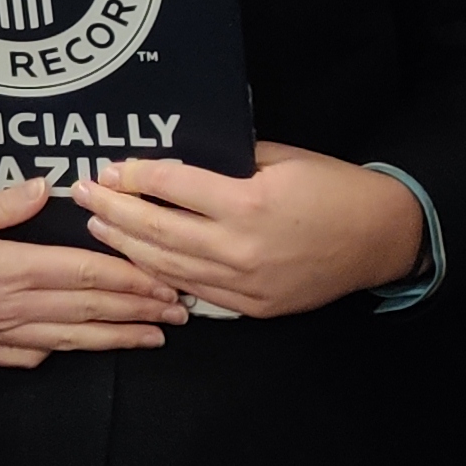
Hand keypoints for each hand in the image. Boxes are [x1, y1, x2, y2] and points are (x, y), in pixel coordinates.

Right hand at [0, 178, 182, 367]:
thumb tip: (44, 188)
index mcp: (11, 268)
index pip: (87, 274)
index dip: (132, 278)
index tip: (166, 280)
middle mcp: (14, 306)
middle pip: (90, 309)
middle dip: (140, 310)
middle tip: (180, 312)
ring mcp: (0, 333)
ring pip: (72, 337)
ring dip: (118, 337)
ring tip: (154, 338)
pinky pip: (32, 354)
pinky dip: (63, 352)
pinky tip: (79, 351)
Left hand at [75, 143, 422, 319]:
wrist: (382, 238)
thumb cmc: (334, 188)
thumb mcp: (281, 158)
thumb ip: (227, 161)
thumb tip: (176, 160)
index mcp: (248, 202)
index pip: (171, 187)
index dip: (134, 177)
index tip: (108, 170)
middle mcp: (240, 247)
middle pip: (156, 229)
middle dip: (113, 211)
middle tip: (83, 196)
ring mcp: (244, 283)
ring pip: (167, 265)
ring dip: (126, 245)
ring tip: (98, 227)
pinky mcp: (252, 307)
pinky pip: (194, 290)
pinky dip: (161, 275)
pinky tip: (138, 260)